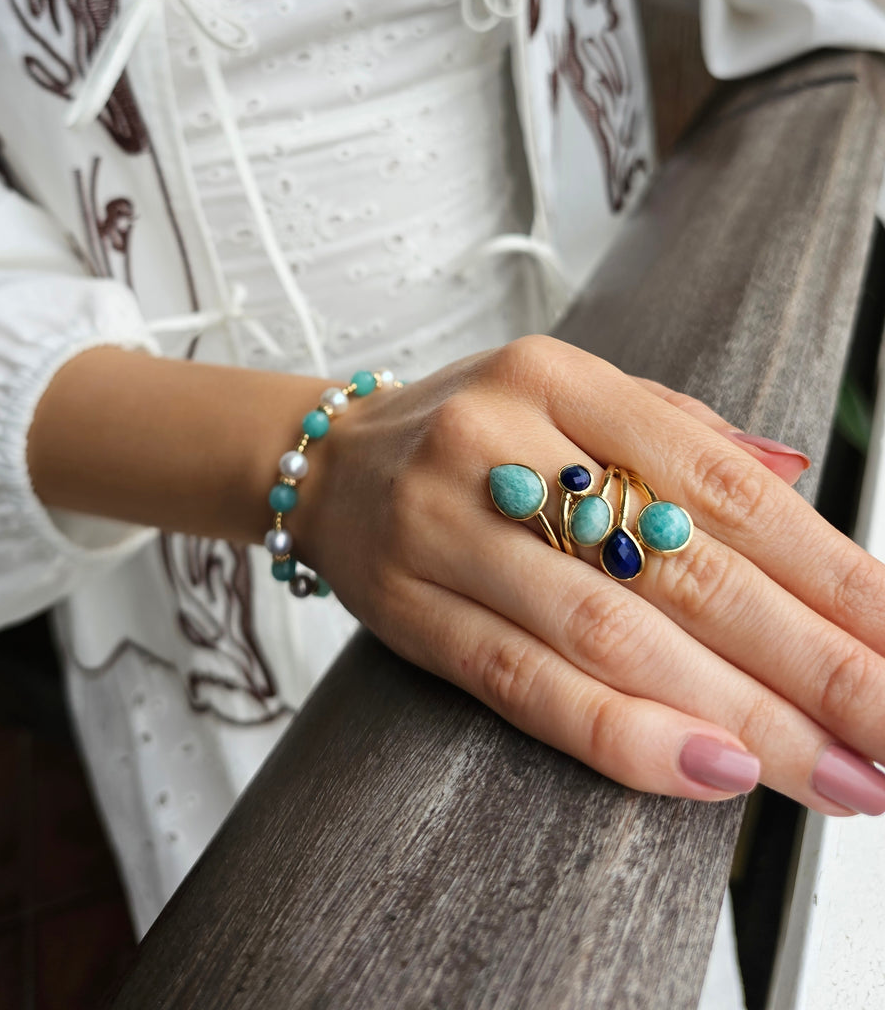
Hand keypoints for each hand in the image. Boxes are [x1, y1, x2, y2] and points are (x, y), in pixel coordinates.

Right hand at [295, 336, 884, 813]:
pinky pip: (524, 683)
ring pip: (614, 636)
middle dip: (815, 662)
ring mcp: (451, 528)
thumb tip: (801, 473)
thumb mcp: (569, 393)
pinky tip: (710, 770)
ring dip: (743, 716)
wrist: (318, 461)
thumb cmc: (469, 432)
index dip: (829, 569)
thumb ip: (683, 434)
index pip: (721, 482)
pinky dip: (623, 735)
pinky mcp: (411, 609)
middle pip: (683, 567)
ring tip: (841, 774)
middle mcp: (505, 444)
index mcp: (563, 379)